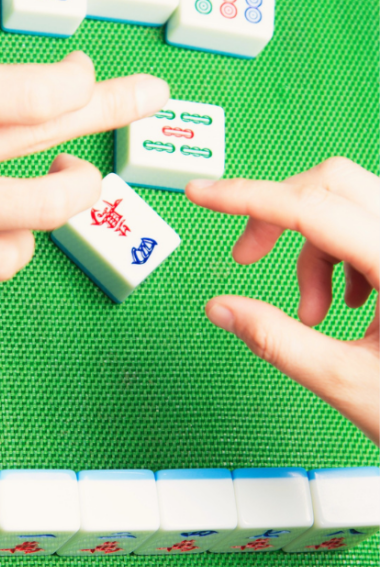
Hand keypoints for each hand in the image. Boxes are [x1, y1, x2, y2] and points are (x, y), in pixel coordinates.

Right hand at [0, 11, 168, 314]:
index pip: (35, 89)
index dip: (76, 78)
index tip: (81, 72)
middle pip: (52, 138)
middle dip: (112, 112)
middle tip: (144, 100)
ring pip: (39, 213)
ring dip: (74, 189)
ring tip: (76, 178)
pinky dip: (17, 243)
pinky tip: (12, 226)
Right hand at [187, 158, 378, 443]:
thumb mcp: (347, 381)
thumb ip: (277, 341)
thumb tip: (222, 309)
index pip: (313, 209)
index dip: (248, 197)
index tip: (203, 194)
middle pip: (332, 184)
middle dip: (277, 215)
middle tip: (245, 258)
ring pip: (348, 203)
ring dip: (311, 250)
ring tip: (312, 313)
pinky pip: (367, 225)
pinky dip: (338, 256)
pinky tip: (346, 303)